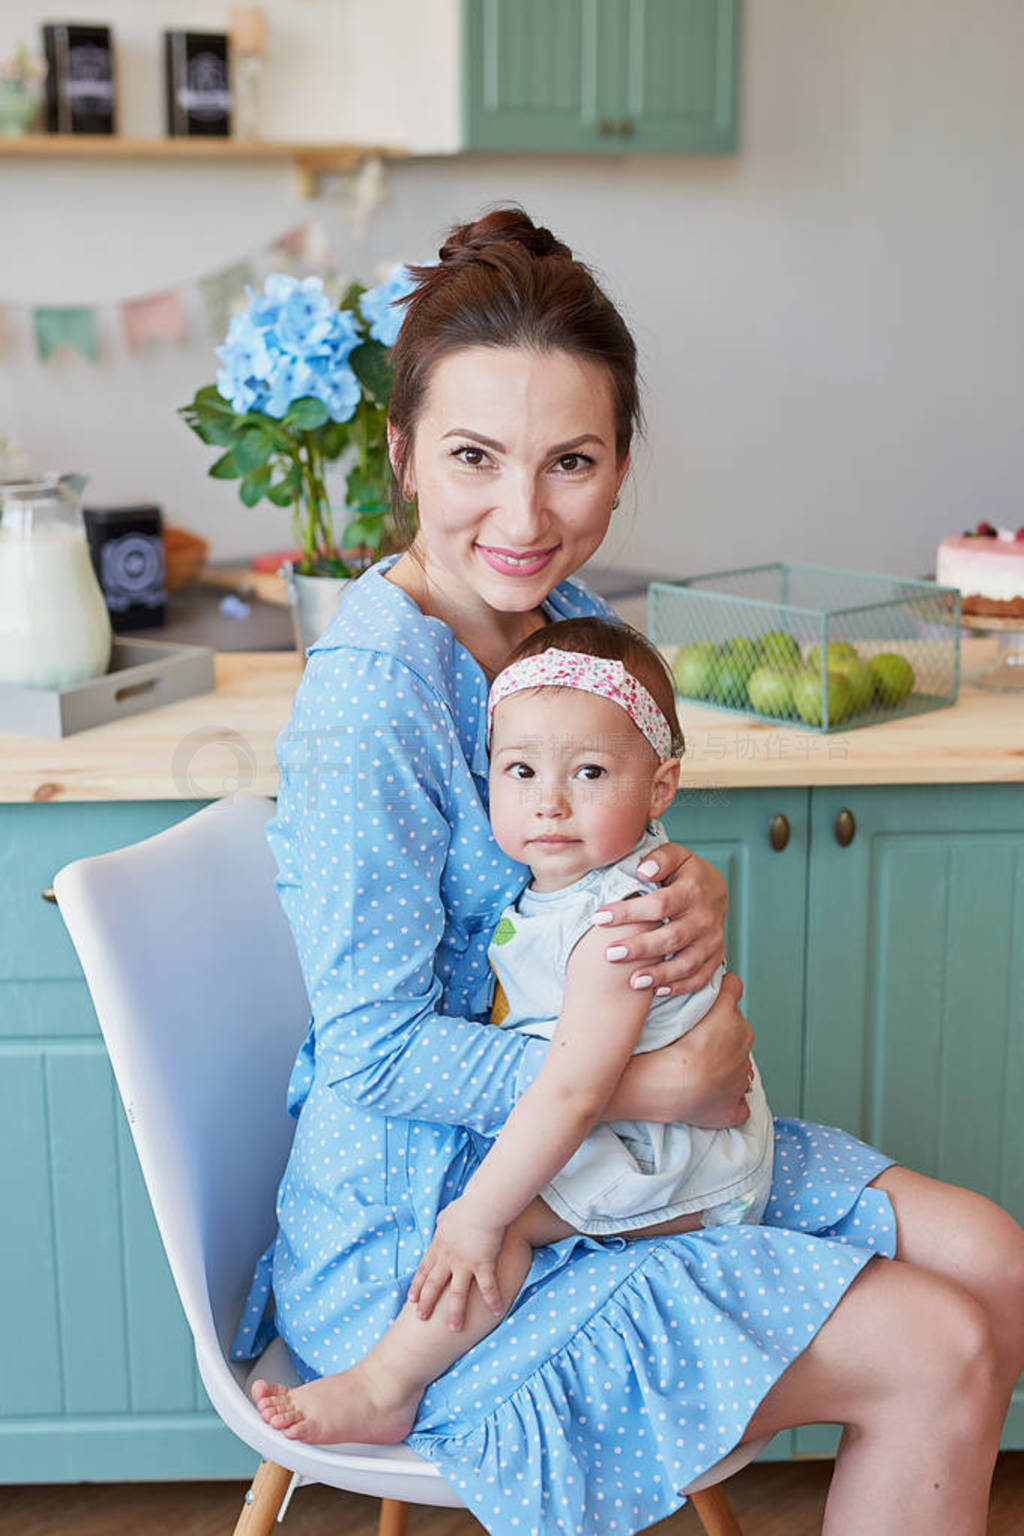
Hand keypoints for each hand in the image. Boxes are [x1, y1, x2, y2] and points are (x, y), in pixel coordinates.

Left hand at [407, 1197, 505, 1330]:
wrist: (481, 1205)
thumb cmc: (467, 1206)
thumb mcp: (448, 1213)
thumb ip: (443, 1220)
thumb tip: (441, 1220)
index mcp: (439, 1245)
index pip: (424, 1268)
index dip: (418, 1285)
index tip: (411, 1299)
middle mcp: (448, 1258)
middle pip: (434, 1284)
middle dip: (426, 1303)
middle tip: (420, 1318)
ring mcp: (465, 1263)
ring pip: (457, 1294)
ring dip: (455, 1312)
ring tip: (454, 1329)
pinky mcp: (483, 1264)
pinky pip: (487, 1287)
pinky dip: (493, 1300)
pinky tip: (497, 1312)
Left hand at [592, 843, 726, 996]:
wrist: (715, 889)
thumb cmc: (685, 873)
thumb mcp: (675, 855)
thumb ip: (660, 859)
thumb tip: (643, 870)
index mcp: (693, 891)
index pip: (659, 904)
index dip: (628, 912)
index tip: (599, 917)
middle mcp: (705, 918)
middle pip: (671, 937)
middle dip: (639, 948)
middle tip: (609, 955)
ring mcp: (712, 940)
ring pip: (687, 963)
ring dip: (659, 974)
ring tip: (632, 981)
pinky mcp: (715, 956)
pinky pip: (699, 977)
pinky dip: (680, 986)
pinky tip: (657, 990)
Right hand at [606, 973, 753, 1128]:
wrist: (667, 1082)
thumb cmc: (669, 1042)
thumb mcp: (676, 997)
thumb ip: (686, 981)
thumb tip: (692, 968)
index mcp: (733, 1017)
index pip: (733, 990)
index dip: (720, 993)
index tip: (708, 998)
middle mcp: (743, 1045)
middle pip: (737, 1030)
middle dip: (722, 1035)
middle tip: (693, 1041)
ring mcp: (740, 1078)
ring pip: (738, 1066)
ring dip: (723, 1068)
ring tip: (696, 1071)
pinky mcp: (732, 1108)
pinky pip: (737, 1106)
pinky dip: (727, 1104)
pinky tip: (710, 1102)